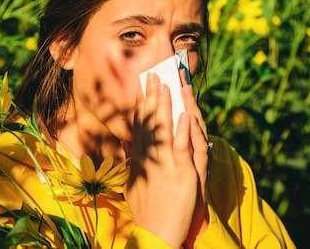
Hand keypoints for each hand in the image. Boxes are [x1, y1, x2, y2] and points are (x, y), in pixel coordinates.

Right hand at [124, 73, 209, 247]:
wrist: (156, 233)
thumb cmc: (146, 211)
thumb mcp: (131, 184)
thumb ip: (130, 162)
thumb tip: (126, 144)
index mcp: (139, 160)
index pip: (139, 127)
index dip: (142, 106)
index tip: (143, 89)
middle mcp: (149, 159)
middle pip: (150, 123)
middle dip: (152, 98)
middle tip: (154, 76)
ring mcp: (164, 165)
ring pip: (164, 130)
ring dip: (166, 107)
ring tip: (167, 86)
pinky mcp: (181, 174)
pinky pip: (181, 149)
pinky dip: (182, 132)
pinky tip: (183, 116)